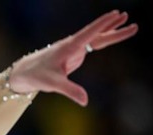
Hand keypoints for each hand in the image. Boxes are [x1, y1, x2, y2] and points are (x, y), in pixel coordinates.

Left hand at [8, 10, 137, 105]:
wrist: (26, 73)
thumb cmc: (38, 75)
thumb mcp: (54, 84)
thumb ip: (70, 91)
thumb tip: (85, 101)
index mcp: (69, 47)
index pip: (89, 33)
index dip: (103, 24)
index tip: (116, 14)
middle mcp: (73, 45)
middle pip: (96, 34)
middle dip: (111, 25)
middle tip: (126, 15)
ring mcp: (74, 49)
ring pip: (96, 38)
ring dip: (111, 30)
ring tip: (127, 20)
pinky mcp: (74, 55)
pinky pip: (92, 45)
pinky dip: (103, 39)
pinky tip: (111, 36)